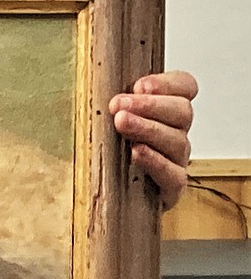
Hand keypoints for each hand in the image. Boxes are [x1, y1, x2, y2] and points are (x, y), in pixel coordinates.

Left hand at [109, 70, 196, 208]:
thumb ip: (111, 103)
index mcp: (164, 110)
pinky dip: (155, 161)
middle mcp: (174, 132)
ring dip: (148, 129)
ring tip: (122, 124)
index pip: (184, 86)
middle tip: (119, 105)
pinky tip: (136, 153)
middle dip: (149, 105)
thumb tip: (93, 83)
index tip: (139, 85)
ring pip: (177, 140)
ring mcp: (175, 160)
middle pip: (182, 111)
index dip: (168, 83)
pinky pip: (173, 174)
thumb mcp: (103, 120)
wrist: (108, 195)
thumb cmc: (104, 151)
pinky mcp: (170, 188)